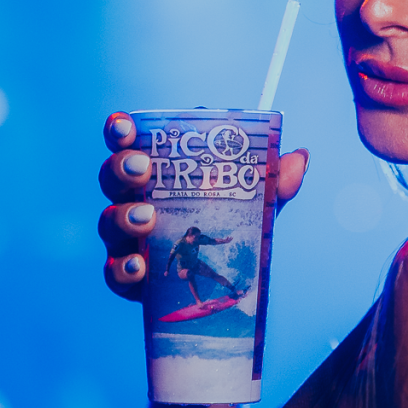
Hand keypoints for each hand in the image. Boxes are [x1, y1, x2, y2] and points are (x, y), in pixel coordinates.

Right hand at [98, 112, 308, 300]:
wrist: (227, 282)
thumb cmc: (228, 226)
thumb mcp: (254, 203)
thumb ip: (273, 183)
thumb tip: (299, 158)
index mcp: (157, 174)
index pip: (129, 145)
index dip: (121, 131)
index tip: (124, 124)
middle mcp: (134, 200)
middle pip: (112, 179)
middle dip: (120, 169)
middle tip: (141, 170)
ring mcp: (128, 238)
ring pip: (109, 222)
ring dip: (123, 216)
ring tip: (146, 219)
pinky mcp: (130, 276)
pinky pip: (115, 272)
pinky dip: (123, 269)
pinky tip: (139, 266)